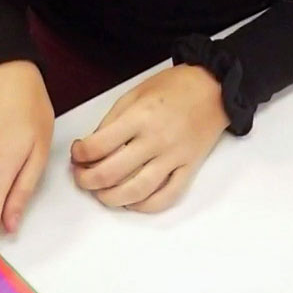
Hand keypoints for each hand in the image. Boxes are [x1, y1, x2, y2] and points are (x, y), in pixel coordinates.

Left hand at [70, 64, 228, 213]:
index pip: (97, 146)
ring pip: (136, 191)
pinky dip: (145, 205)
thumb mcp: (135, 93)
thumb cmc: (174, 87)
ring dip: (111, 198)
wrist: (214, 88)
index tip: (78, 152)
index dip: (79, 154)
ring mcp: (174, 157)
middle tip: (82, 177)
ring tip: (101, 193)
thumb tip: (92, 148)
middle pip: (111, 173)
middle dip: (87, 180)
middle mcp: (156, 140)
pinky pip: (166, 197)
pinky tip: (132, 201)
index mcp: (139, 117)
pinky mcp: (189, 168)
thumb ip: (112, 121)